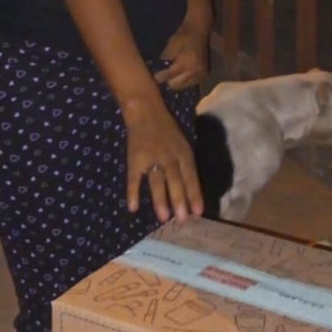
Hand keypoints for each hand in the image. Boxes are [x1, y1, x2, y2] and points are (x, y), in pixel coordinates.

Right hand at [125, 100, 202, 222]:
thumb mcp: (183, 145)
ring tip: (163, 217)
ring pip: (157, 181)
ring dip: (159, 199)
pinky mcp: (134, 160)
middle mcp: (169, 156)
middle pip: (175, 180)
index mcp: (183, 153)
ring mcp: (151, 158)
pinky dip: (132, 192)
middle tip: (182, 219)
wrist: (146, 112)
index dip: (194, 193)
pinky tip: (133, 208)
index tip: (198, 212)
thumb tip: (192, 193)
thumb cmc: (167, 131)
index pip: (191, 176)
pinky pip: (133, 178)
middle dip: (179, 199)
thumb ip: (186, 166)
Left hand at [154, 20, 209, 91]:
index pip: (168, 76)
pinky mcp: (204, 76)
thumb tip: (156, 72)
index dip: (158, 77)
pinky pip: (190, 84)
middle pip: (175, 85)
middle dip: (167, 80)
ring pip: (182, 86)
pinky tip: (182, 74)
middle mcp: (195, 72)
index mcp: (186, 63)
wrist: (199, 31)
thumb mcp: (170, 46)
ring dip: (176, 82)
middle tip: (163, 74)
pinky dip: (184, 81)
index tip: (153, 76)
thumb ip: (164, 60)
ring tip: (173, 74)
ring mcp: (201, 75)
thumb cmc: (183, 36)